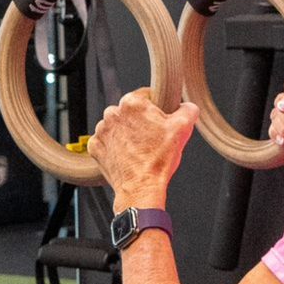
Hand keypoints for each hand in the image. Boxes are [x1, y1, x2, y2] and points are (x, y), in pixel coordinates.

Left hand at [89, 88, 199, 206]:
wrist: (141, 187)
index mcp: (132, 103)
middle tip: (152, 138)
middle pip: (131, 112)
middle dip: (141, 122)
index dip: (157, 108)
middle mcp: (112, 113)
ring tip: (140, 149)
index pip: (147, 95)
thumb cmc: (159, 159)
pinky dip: (116, 147)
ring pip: (118, 126)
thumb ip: (187, 109)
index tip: (160, 121)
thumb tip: (187, 107)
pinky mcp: (96, 147)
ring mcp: (101, 131)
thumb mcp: (183, 128)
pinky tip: (128, 156)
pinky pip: (107, 142)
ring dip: (127, 134)